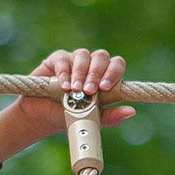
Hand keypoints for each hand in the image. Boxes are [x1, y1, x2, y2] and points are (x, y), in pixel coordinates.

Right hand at [12, 48, 135, 139]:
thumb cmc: (70, 116)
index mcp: (105, 76)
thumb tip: (131, 111)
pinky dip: (64, 72)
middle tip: (89, 91)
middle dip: (96, 73)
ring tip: (75, 91)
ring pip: (83, 55)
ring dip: (80, 73)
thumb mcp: (92, 119)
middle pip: (102, 56)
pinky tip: (63, 86)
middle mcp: (92, 65)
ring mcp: (74, 60)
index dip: (113, 72)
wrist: (43, 117)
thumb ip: (111, 115)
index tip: (105, 87)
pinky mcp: (56, 60)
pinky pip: (62, 59)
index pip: (117, 64)